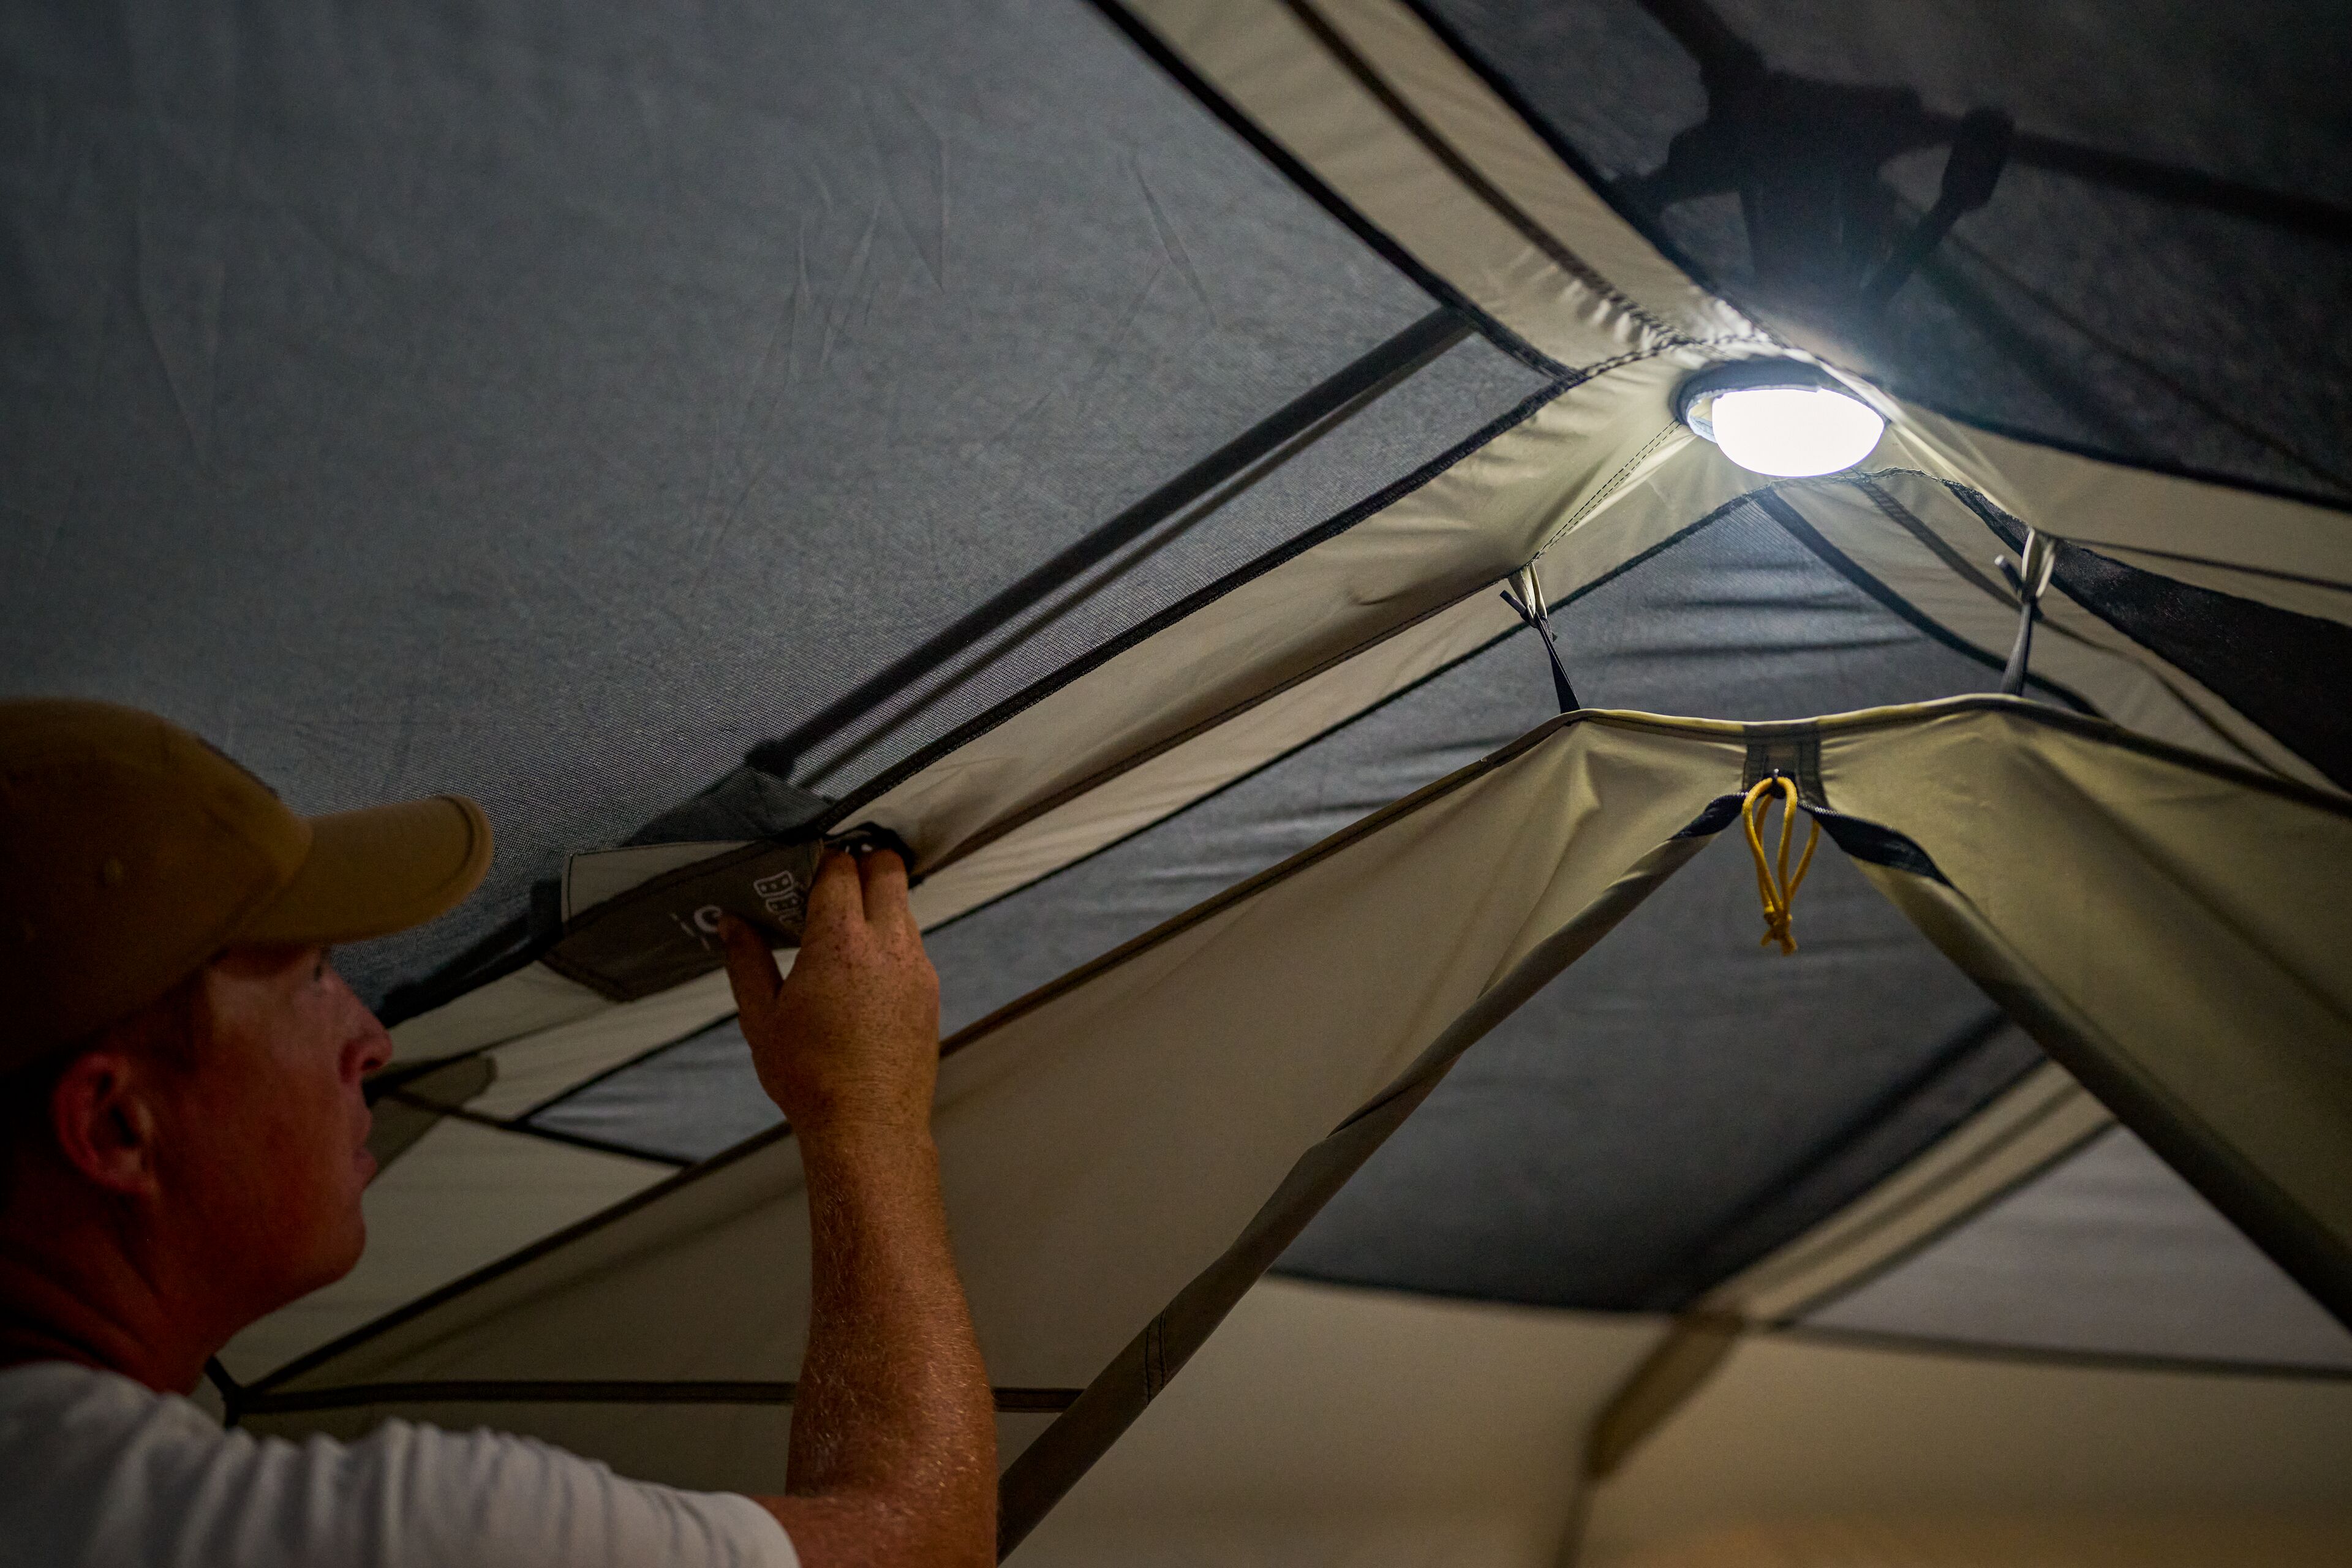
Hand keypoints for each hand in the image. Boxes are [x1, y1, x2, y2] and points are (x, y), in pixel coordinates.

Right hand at [719, 849, 940, 1142]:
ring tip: (843, 932)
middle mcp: (886, 945)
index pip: (840, 869)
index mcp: (839, 943)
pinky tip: (863, 971)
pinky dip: (890, 942)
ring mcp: (916, 967)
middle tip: (833, 882)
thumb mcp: (761, 1018)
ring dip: (877, 905)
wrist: (868, 1127)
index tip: (806, 869)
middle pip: (887, 870)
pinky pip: (912, 946)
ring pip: (903, 907)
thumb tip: (732, 924)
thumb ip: (746, 962)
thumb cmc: (811, 1079)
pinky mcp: (930, 991)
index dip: (822, 860)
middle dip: (862, 864)